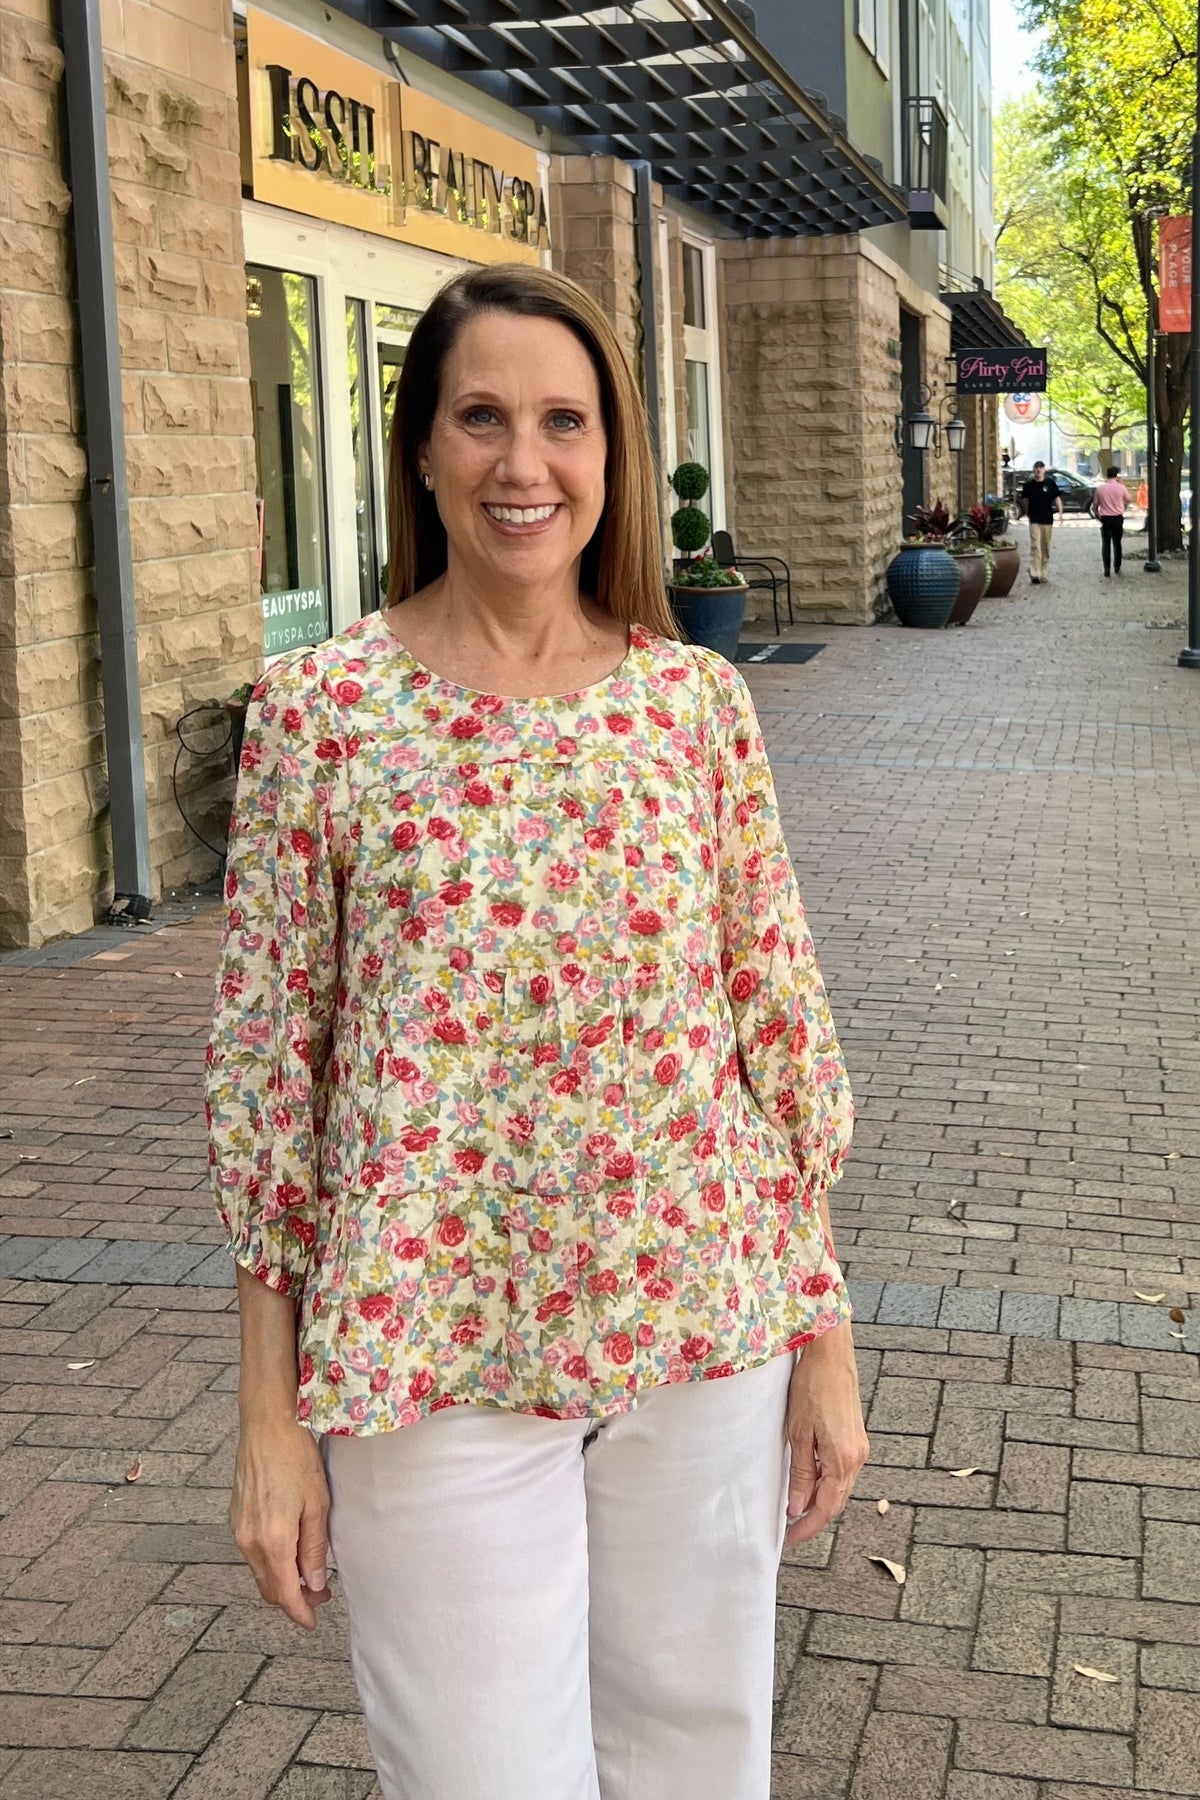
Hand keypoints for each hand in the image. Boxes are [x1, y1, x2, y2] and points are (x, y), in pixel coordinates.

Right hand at [231, 1417, 331, 1628]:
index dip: (299, 1613)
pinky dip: (269, 1561)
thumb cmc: (296, 1458)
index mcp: (273, 1541)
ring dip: (281, 1579)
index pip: (284, 1594)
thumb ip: (314, 1549)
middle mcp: (249, 1541)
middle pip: (269, 1588)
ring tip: (308, 1570)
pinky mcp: (235, 1519)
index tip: (312, 1622)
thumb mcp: (317, 1504)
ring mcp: (238, 1530)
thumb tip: (313, 1584)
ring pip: (259, 1572)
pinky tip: (288, 1549)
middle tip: (320, 1593)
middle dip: (292, 1598)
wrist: (266, 1427)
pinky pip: (252, 1553)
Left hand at [784, 1326, 869, 1544]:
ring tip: (794, 1504)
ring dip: (819, 1497)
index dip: (808, 1526)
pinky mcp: (854, 1436)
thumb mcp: (798, 1433)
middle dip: (813, 1515)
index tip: (791, 1539)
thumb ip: (800, 1472)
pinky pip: (841, 1469)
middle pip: (836, 1499)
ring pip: (839, 1485)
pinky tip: (808, 1477)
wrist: (830, 1353)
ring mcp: (858, 1446)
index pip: (827, 1507)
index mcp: (844, 1459)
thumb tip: (797, 1506)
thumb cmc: (812, 1386)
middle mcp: (857, 1456)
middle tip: (789, 1527)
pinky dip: (825, 1479)